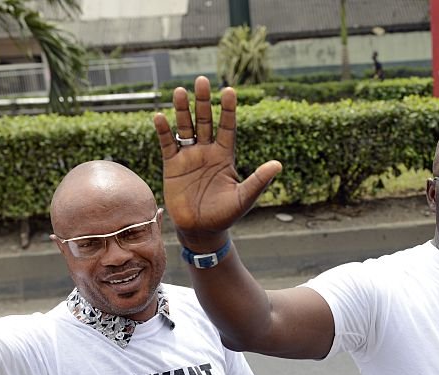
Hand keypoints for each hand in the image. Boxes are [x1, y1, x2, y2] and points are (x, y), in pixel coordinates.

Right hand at [153, 76, 281, 249]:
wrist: (201, 230)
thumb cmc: (226, 215)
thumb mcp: (245, 198)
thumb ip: (259, 180)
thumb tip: (278, 164)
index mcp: (225, 156)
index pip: (227, 127)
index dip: (228, 110)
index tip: (229, 91)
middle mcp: (207, 152)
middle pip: (205, 121)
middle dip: (203, 102)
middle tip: (202, 80)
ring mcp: (189, 157)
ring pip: (185, 127)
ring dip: (182, 110)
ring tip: (181, 91)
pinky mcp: (172, 165)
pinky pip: (167, 144)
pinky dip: (163, 131)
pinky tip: (160, 116)